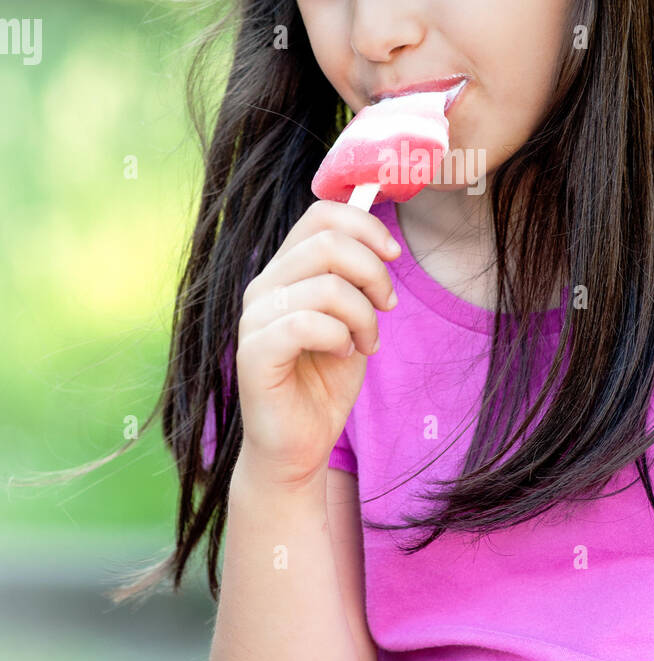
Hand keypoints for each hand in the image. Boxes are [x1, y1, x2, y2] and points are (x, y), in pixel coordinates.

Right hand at [234, 200, 399, 484]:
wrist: (299, 445)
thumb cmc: (325, 381)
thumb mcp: (353, 318)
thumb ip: (357, 278)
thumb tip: (382, 239)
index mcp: (285, 270)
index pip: (320, 214)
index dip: (365, 226)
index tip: (393, 256)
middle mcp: (263, 286)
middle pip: (327, 242)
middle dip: (374, 272)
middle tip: (387, 306)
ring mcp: (254, 318)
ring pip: (326, 285)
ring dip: (363, 315)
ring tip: (366, 343)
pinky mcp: (254, 353)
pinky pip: (307, 323)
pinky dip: (340, 337)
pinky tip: (344, 355)